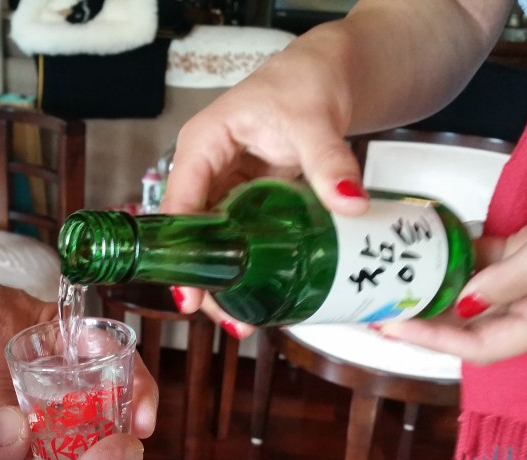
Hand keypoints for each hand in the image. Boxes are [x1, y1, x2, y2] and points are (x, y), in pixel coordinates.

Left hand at [0, 250, 157, 438]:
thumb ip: (1, 384)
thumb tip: (25, 439)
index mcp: (56, 338)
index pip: (112, 363)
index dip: (135, 391)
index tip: (140, 422)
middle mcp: (45, 378)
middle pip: (91, 417)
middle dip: (99, 445)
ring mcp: (15, 413)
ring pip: (54, 450)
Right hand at [155, 2, 512, 337]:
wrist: (332, 73)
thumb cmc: (307, 81)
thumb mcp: (314, 120)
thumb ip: (329, 161)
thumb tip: (349, 201)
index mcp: (203, 145)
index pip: (178, 206)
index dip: (181, 254)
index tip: (191, 295)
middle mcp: (208, 168)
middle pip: (191, 234)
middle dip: (206, 279)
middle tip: (230, 318)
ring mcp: (228, 185)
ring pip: (215, 242)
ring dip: (226, 280)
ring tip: (245, 319)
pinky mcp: (251, 198)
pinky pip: (242, 238)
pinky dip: (249, 266)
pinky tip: (262, 293)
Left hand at [379, 144, 526, 363]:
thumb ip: (512, 277)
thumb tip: (465, 304)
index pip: (481, 346)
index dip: (434, 341)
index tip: (391, 325)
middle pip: (469, 328)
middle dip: (423, 322)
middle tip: (374, 310)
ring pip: (469, 296)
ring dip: (431, 291)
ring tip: (388, 283)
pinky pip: (480, 263)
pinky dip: (452, 258)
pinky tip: (421, 249)